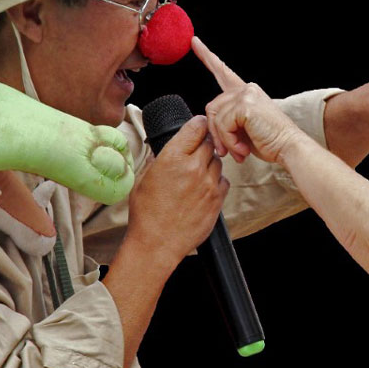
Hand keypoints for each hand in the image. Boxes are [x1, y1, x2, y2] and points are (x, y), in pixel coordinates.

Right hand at [126, 115, 227, 266]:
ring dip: (210, 163)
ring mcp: (208, 185)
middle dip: (204, 143)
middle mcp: (194, 168)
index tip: (199, 124)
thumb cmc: (146, 214)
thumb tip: (167, 149)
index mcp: (173, 158)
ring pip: (218, 162)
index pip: (196, 127)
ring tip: (197, 173)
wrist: (156, 244)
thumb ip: (159, 159)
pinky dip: (216, 181)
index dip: (199, 123)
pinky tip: (204, 188)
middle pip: (210, 143)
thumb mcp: (144, 179)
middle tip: (197, 150)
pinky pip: (224, 181)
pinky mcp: (217, 201)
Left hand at [193, 37, 302, 163]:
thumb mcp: (244, 128)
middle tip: (225, 151)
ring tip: (238, 151)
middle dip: (215, 132)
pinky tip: (242, 148)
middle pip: (212, 107)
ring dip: (223, 140)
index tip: (195, 43)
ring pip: (215, 117)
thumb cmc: (270, 141)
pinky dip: (229, 141)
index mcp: (246, 92)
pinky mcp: (245, 105)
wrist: (289, 147)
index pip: (223, 72)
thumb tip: (209, 124)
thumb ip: (228, 119)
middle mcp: (246, 89)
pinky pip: (223, 124)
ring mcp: (246, 94)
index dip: (207, 57)